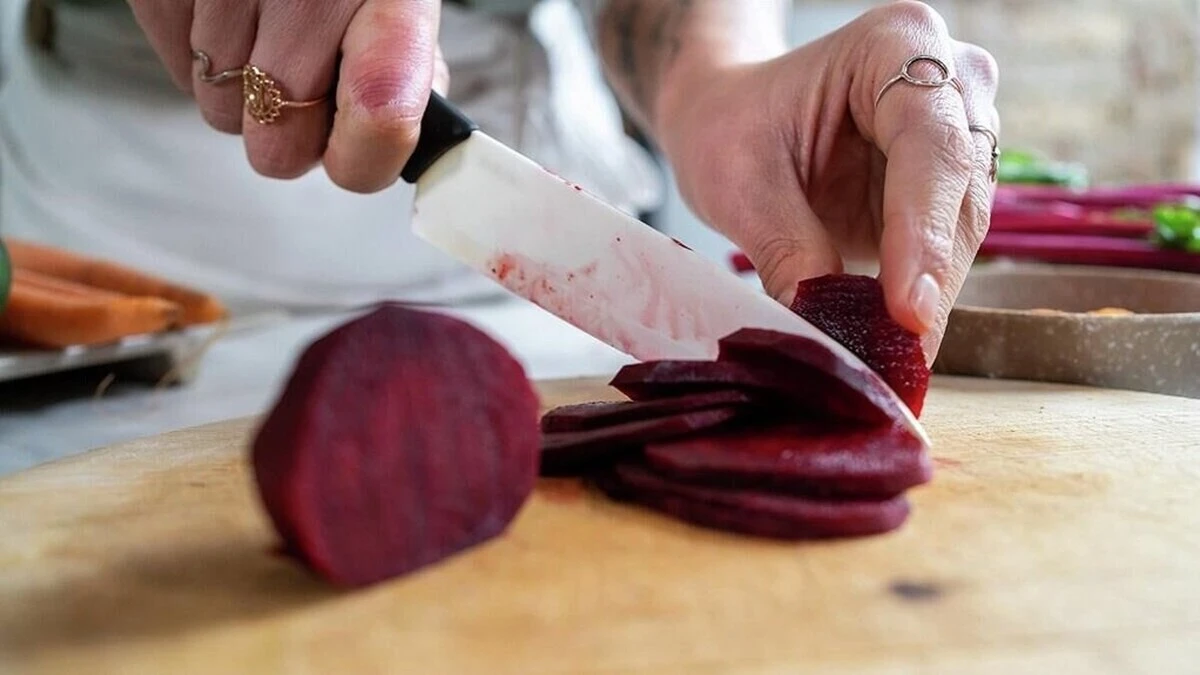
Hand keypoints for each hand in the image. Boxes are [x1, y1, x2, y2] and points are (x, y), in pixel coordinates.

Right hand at [128, 0, 448, 191]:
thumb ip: (405, 68)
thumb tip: (383, 143)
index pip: (383, 113)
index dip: (367, 155)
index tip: (358, 152)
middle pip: (280, 148)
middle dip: (294, 132)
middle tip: (307, 83)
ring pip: (222, 117)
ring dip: (245, 91)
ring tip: (267, 26)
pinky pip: (181, 75)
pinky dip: (203, 58)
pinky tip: (232, 11)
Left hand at [655, 1, 998, 359]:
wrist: (729, 117)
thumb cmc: (728, 125)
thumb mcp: (738, 180)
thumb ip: (787, 248)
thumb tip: (830, 331)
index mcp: (895, 43)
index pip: (930, 145)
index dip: (924, 235)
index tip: (908, 311)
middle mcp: (948, 80)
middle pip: (962, 190)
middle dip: (932, 279)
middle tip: (902, 357)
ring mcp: (958, 133)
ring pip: (966, 228)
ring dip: (931, 297)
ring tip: (894, 362)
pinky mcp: (948, 188)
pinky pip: (948, 250)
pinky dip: (920, 296)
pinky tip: (893, 343)